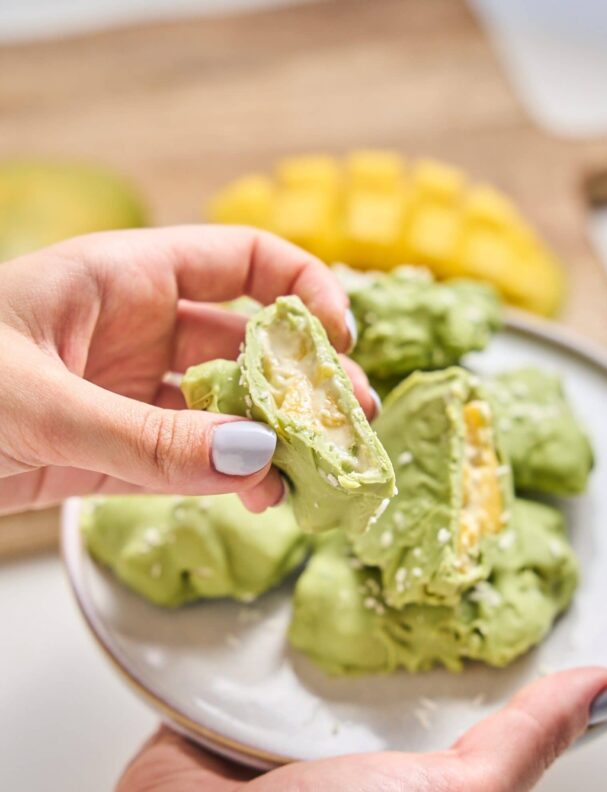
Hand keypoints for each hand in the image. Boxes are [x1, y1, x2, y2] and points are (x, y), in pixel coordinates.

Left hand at [0, 225, 370, 513]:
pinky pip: (187, 464)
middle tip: (351, 420)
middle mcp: (133, 332)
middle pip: (245, 345)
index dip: (302, 288)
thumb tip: (256, 461)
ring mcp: (124, 396)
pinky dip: (227, 481)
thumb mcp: (37, 401)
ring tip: (315, 474)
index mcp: (119, 279)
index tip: (340, 337)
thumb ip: (148, 440)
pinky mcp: (110, 456)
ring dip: (273, 441)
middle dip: (303, 379)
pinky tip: (261, 498)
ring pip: (223, 413)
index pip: (239, 261)